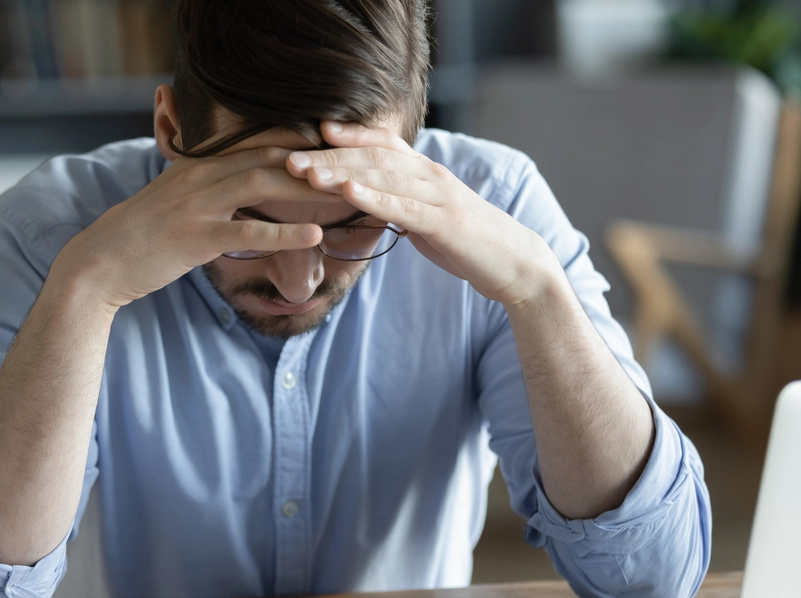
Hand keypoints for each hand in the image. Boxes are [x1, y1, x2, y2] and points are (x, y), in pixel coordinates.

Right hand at [53, 146, 338, 311]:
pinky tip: (314, 235)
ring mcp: (198, 205)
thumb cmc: (141, 236)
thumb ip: (205, 188)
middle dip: (313, 160)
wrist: (99, 262)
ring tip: (347, 194)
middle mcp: (201, 177)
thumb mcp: (174, 200)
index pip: (257, 144)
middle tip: (354, 166)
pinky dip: (283, 232)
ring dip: (308, 188)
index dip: (298, 142)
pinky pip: (247, 232)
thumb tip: (237, 187)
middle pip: (268, 157)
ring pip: (263, 185)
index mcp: (198, 166)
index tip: (334, 146)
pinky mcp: (196, 238)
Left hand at [286, 122, 563, 306]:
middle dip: (329, 155)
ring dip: (341, 171)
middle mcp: (430, 174)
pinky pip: (403, 205)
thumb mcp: (425, 218)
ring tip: (306, 172)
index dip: (348, 135)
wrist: (512, 263)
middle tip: (288, 157)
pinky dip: (373, 196)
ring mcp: (438, 195)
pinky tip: (348, 192)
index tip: (312, 131)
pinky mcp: (444, 221)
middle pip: (372, 156)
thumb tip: (365, 201)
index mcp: (424, 172)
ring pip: (383, 175)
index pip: (382, 144)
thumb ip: (397, 204)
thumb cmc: (466, 242)